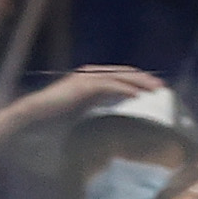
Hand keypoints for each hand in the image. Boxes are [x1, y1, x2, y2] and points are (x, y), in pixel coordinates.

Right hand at [1, 65, 163, 133]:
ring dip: (139, 83)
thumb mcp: (83, 113)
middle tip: (163, 87)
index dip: (139, 81)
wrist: (35, 114)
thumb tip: (113, 124)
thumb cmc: (55, 117)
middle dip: (145, 79)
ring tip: (155, 90)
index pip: (121, 77)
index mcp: (92, 79)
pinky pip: (108, 85)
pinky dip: (123, 89)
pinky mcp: (82, 86)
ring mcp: (86, 78)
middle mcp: (91, 74)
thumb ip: (98, 111)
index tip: (155, 89)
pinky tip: (136, 95)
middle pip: (124, 73)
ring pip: (119, 77)